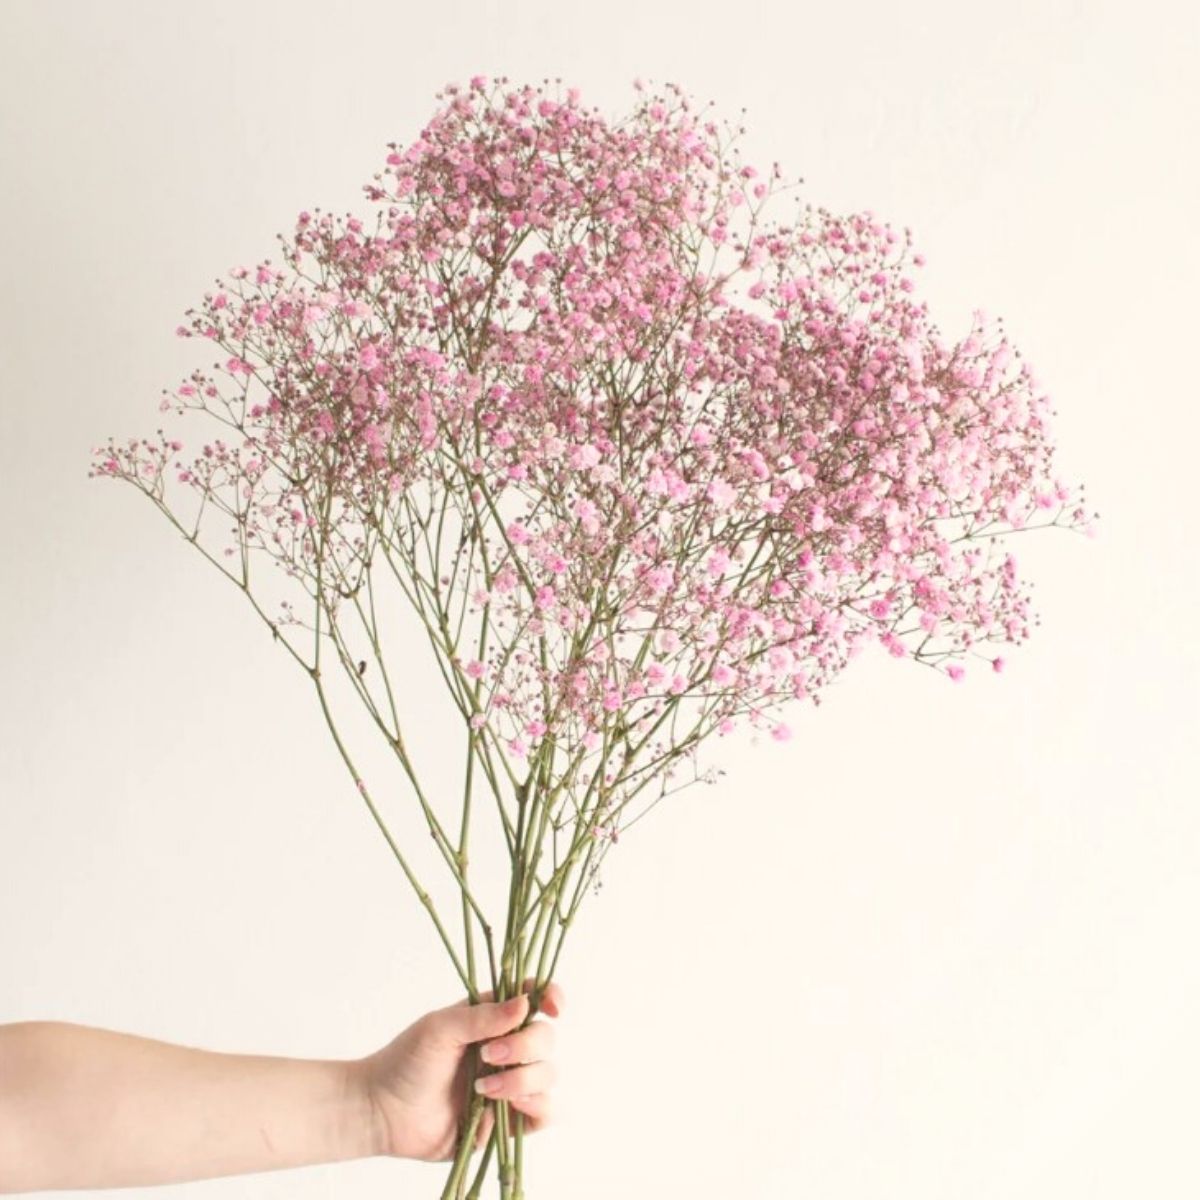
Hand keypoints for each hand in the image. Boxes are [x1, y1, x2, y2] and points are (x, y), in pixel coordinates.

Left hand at [355, 978, 563, 1161]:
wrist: (383, 1112)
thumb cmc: (405, 1061)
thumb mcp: (440, 1028)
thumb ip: (483, 1016)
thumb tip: (525, 1002)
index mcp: (492, 1018)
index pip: (534, 999)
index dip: (552, 998)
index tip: (554, 1007)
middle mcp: (506, 1048)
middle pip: (546, 1038)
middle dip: (526, 1046)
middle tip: (488, 1055)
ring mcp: (509, 1084)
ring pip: (548, 1075)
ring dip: (523, 1080)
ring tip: (484, 1088)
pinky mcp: (507, 1121)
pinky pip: (545, 1113)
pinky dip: (537, 1107)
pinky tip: (510, 1105)